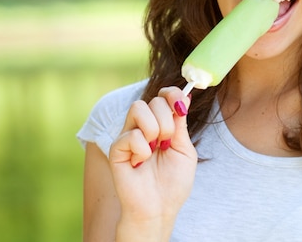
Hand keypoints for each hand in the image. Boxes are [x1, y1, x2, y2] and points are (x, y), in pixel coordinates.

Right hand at [109, 86, 196, 239]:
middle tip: (167, 142)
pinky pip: (130, 134)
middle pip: (154, 100)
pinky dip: (142, 149)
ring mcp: (128, 136)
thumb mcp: (184, 149)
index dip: (172, 94)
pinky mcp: (116, 150)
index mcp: (161, 124)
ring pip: (138, 108)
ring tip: (156, 148)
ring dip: (155, 128)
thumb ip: (180, 124)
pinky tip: (141, 163)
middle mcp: (143, 127)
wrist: (160, 208)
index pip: (163, 96)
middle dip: (167, 119)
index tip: (181, 106)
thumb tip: (184, 96)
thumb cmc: (173, 182)